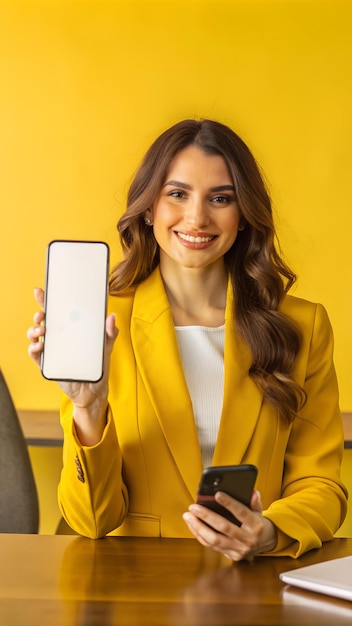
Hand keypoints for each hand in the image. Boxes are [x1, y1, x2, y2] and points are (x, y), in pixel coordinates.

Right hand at [27, 287, 118, 443]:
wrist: (94, 390)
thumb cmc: (98, 365)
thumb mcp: (106, 346)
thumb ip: (109, 332)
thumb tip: (111, 317)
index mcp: (70, 329)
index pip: (57, 312)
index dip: (47, 301)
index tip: (41, 291)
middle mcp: (59, 337)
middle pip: (43, 321)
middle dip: (39, 314)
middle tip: (41, 314)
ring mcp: (52, 350)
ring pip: (35, 336)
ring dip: (33, 331)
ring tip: (41, 330)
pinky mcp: (48, 364)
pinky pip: (35, 355)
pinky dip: (34, 349)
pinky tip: (40, 346)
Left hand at [183, 490, 276, 560]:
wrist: (264, 544)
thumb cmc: (257, 523)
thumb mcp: (259, 510)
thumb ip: (254, 501)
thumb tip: (253, 492)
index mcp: (256, 525)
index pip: (241, 513)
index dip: (229, 503)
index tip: (217, 494)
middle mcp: (247, 539)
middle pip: (224, 527)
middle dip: (207, 516)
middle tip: (194, 507)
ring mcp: (238, 549)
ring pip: (215, 540)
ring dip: (198, 527)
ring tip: (188, 516)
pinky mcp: (230, 556)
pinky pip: (211, 547)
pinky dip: (200, 536)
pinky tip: (192, 525)